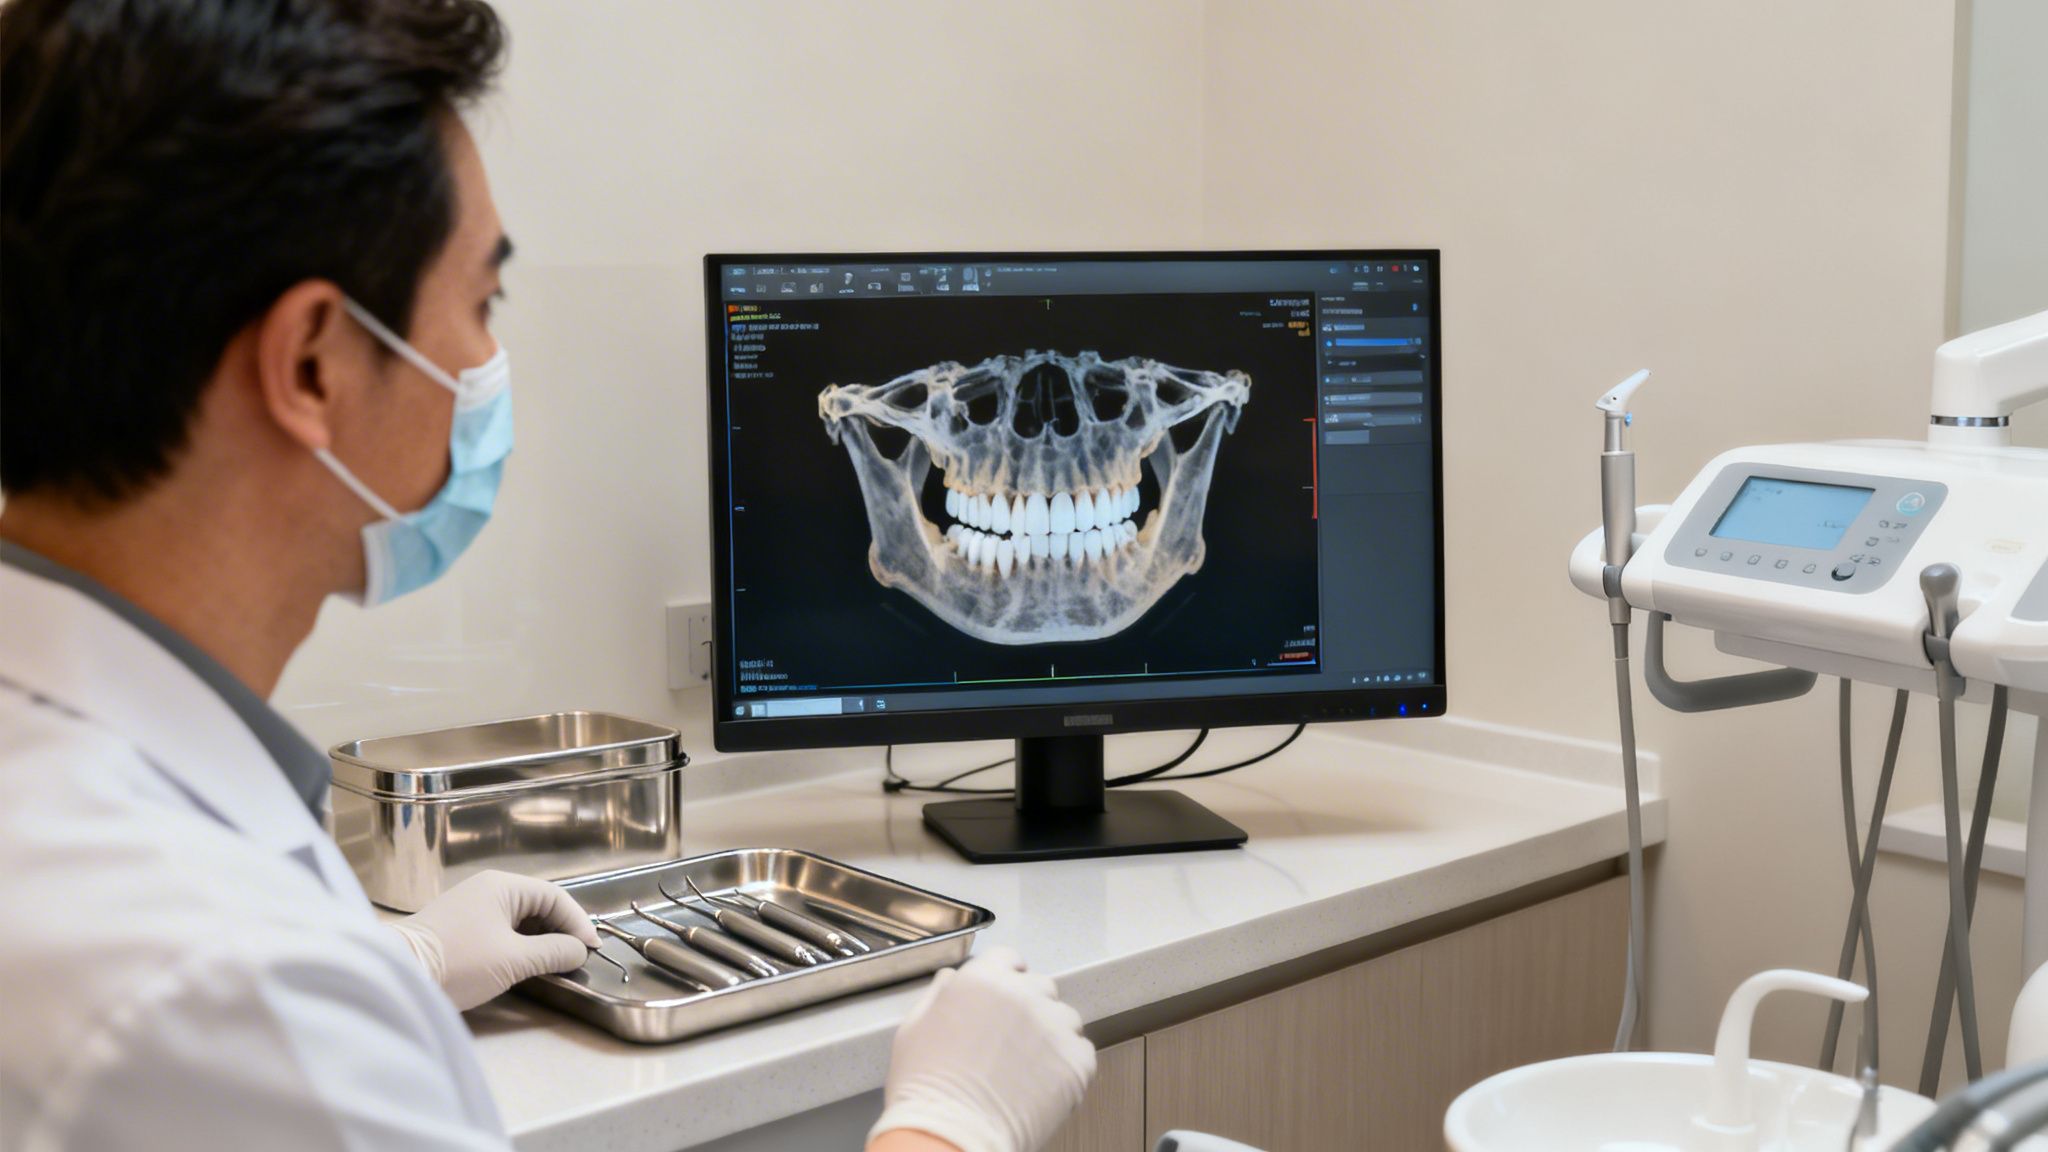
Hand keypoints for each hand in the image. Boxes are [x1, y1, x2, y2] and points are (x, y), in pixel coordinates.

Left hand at [388, 870, 598, 1010]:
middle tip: (576, 956)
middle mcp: (487, 888)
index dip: (578, 922)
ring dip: (540, 938)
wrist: (399, 975)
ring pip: (519, 917)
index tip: (592, 949)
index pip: (555, 897)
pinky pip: (501, 927)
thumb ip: (553, 952)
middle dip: (560, 930)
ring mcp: (470, 906)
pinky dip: (519, 942)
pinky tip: (525, 961)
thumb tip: (579, 951)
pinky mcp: (458, 926)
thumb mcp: (514, 960)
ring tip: (554, 961)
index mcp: (502, 886)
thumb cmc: (460, 962)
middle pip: (537, 904)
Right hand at [869, 946, 1094, 1151]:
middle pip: (1040, 987)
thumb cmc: (925, 1090)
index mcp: (983, 979)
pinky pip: (1082, 1052)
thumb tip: (951, 980)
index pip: (1008, 959)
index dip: (1006, 978)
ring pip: (1065, 1018)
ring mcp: (1053, 1027)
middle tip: (1012, 1040)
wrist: (950, 1136)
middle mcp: (1023, 995)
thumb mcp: (914, 1028)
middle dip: (1029, 1007)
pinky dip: (1068, 1065)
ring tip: (1028, 1067)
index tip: (1007, 995)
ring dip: (1052, 1034)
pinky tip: (1043, 1083)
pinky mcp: (1075, 1062)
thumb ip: (939, 995)